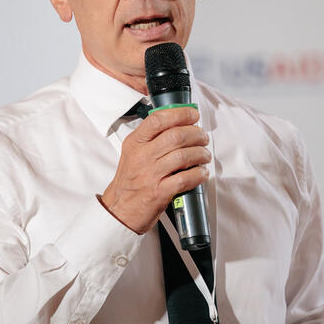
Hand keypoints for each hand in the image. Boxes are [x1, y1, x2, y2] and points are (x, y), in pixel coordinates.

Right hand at [100, 106, 210, 233]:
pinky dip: (199, 174)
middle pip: (176, 136)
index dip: (180, 114)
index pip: (158, 119)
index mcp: (135, 143)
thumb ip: (152, 137)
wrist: (119, 209)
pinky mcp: (159, 192)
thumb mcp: (133, 152)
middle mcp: (142, 156)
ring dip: (201, 154)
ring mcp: (150, 175)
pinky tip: (201, 173)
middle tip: (203, 138)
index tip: (192, 115)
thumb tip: (179, 122)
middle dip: (196, 134)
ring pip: (183, 156)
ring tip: (204, 156)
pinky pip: (185, 178)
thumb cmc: (130, 180)